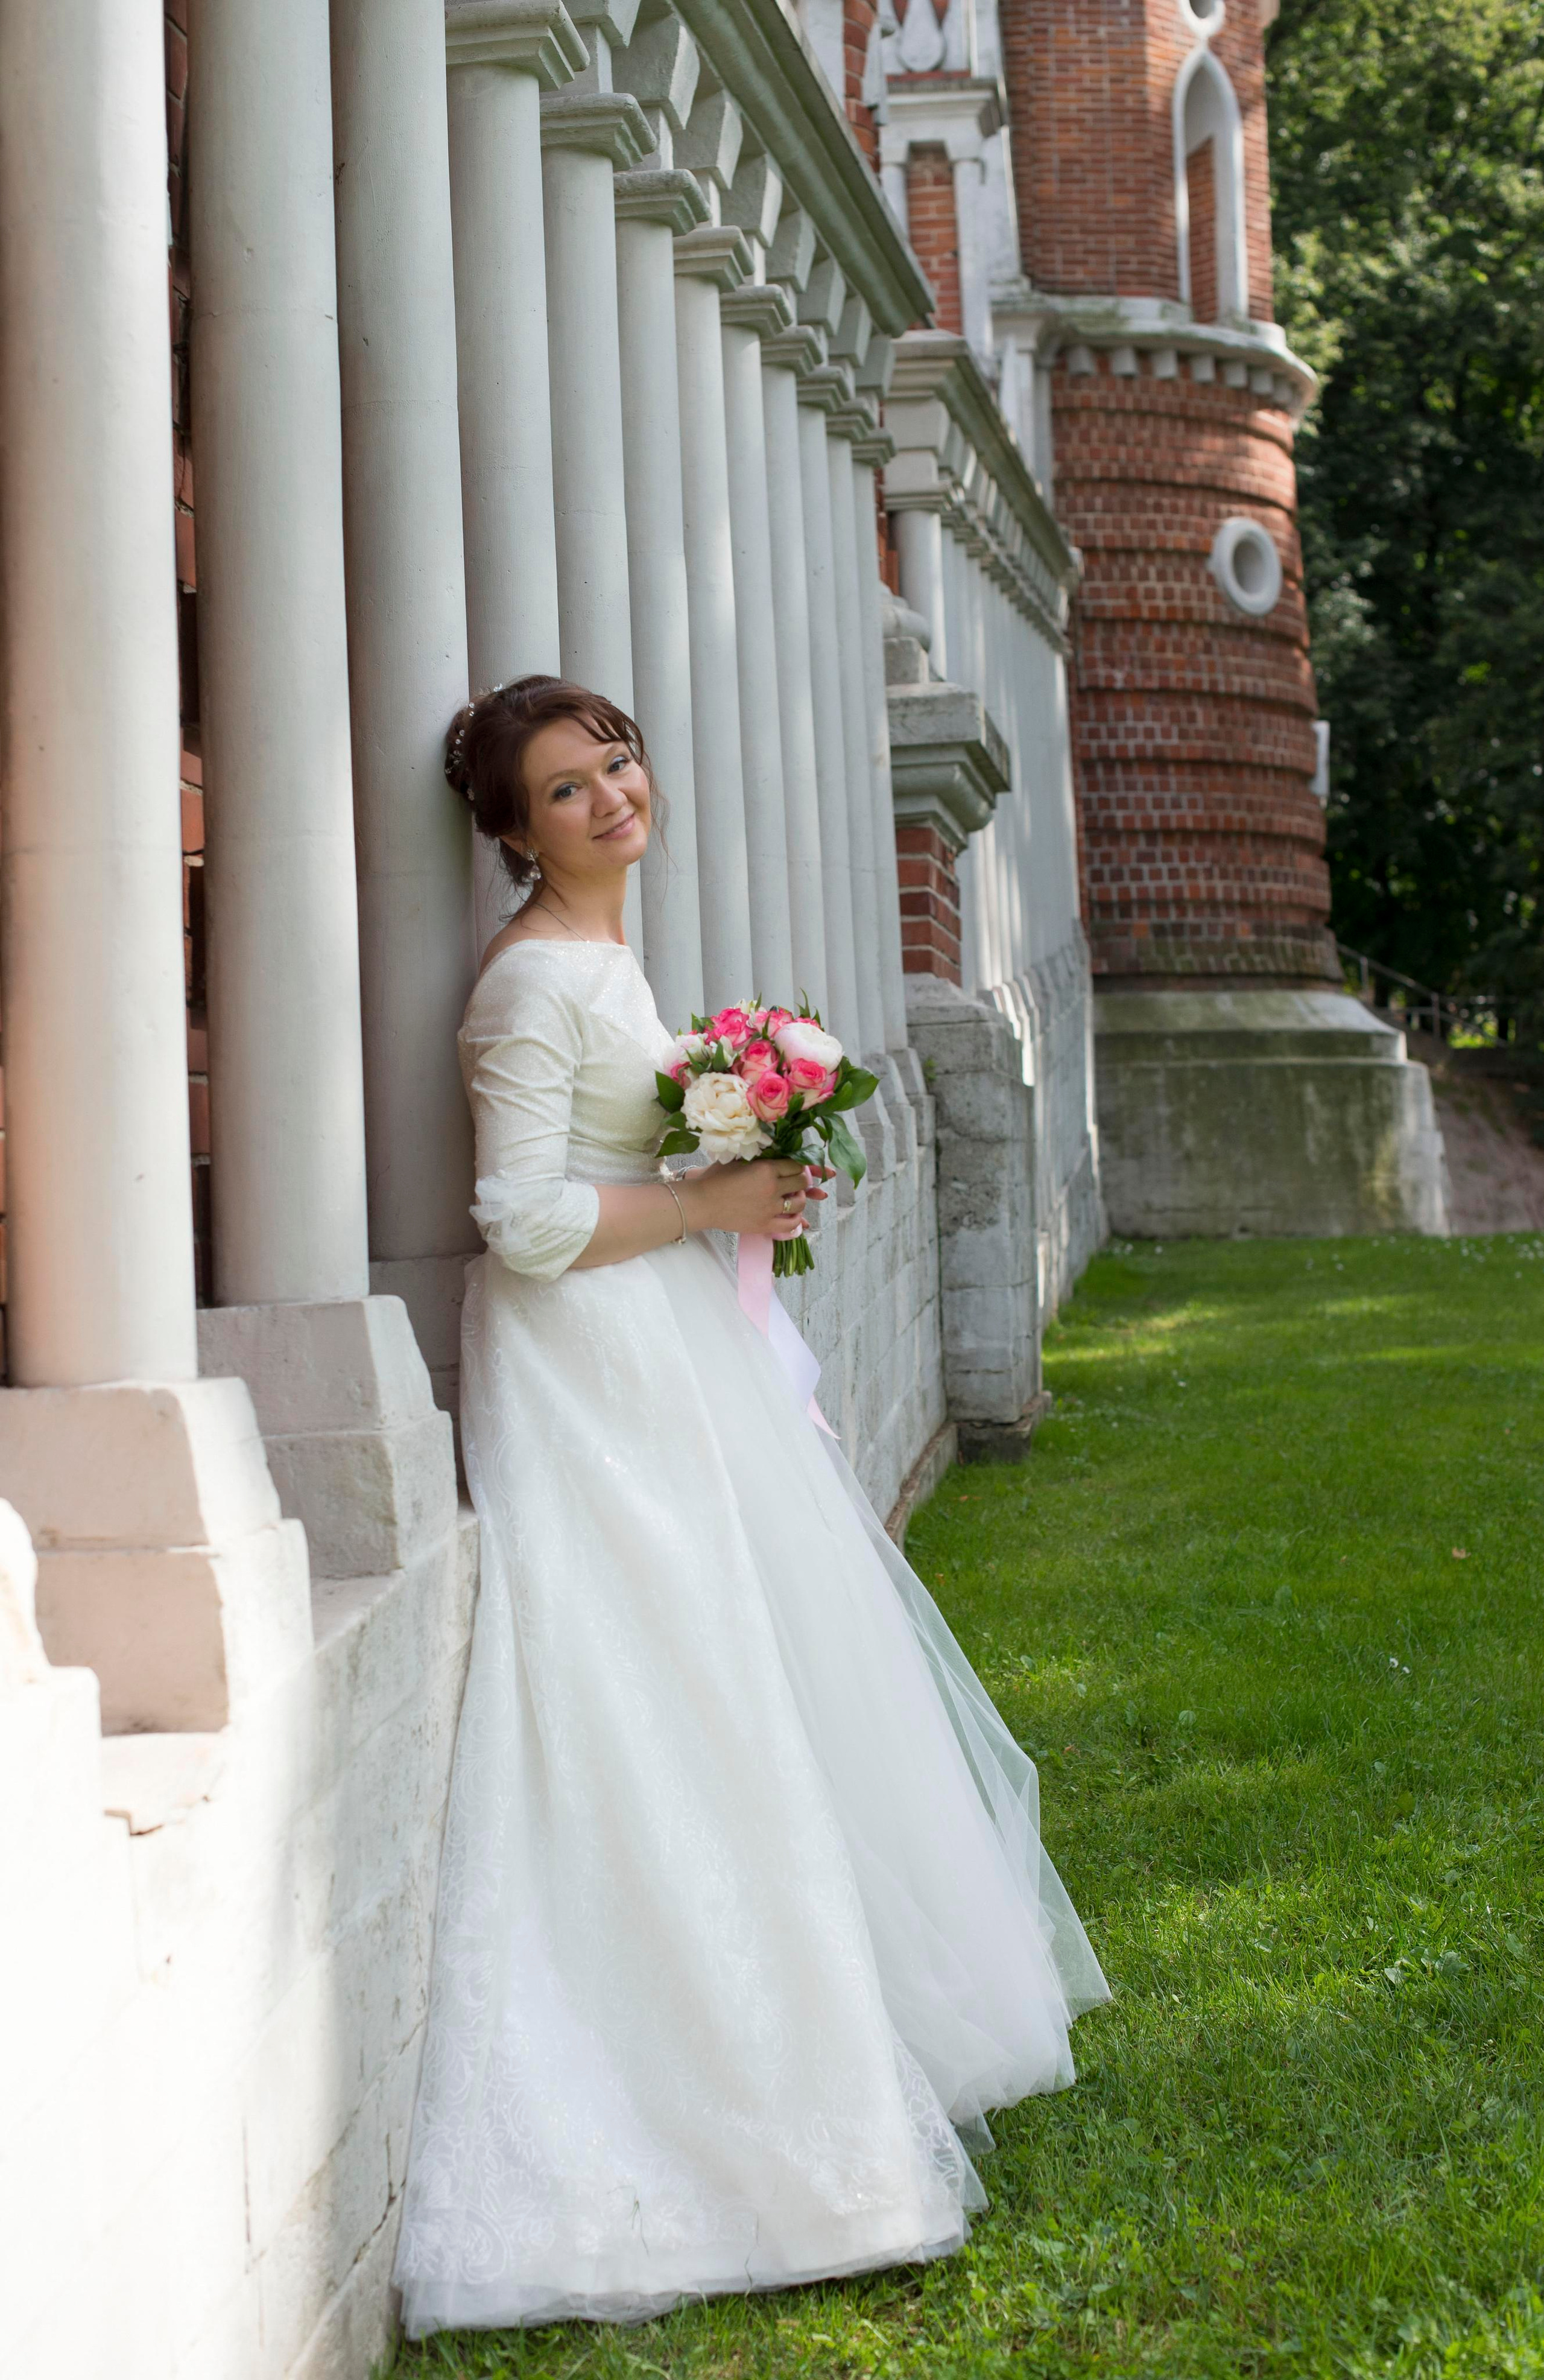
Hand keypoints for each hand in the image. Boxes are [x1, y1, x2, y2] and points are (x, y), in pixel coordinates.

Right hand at [681, 1158, 830, 1239]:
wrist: (703, 1202)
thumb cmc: (716, 1178)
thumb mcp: (738, 1160)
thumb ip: (759, 1157)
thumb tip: (775, 1154)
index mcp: (766, 1168)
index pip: (795, 1164)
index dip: (796, 1166)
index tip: (793, 1168)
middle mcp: (772, 1187)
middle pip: (801, 1182)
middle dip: (800, 1181)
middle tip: (793, 1183)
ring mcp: (770, 1208)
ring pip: (799, 1204)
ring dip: (799, 1200)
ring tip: (792, 1198)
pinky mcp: (765, 1225)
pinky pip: (790, 1225)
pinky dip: (796, 1222)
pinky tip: (792, 1217)